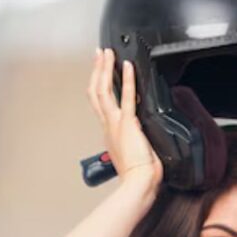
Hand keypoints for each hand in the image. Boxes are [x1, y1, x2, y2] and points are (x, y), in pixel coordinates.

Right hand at [86, 48, 162, 188]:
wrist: (138, 184)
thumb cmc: (139, 175)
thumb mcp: (134, 153)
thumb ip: (134, 140)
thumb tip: (141, 135)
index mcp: (110, 133)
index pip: (101, 104)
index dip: (98, 86)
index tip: (100, 74)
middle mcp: (108, 126)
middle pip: (96, 92)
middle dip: (96, 71)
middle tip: (99, 54)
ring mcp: (115, 123)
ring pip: (103, 90)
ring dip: (104, 69)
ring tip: (107, 53)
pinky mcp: (127, 123)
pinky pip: (126, 97)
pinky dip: (126, 79)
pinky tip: (127, 66)